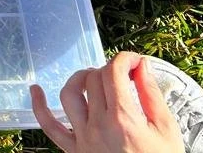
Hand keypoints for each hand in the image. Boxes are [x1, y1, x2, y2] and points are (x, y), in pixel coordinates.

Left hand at [31, 54, 184, 152]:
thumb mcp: (166, 130)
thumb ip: (152, 95)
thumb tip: (141, 66)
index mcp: (123, 119)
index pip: (113, 72)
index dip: (124, 59)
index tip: (133, 61)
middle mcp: (98, 125)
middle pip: (94, 79)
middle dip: (109, 70)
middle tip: (123, 76)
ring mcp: (82, 138)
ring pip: (69, 94)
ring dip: (80, 79)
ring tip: (93, 78)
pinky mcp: (73, 151)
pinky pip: (50, 128)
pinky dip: (39, 107)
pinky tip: (35, 90)